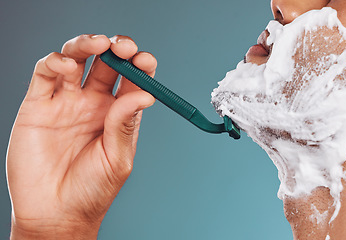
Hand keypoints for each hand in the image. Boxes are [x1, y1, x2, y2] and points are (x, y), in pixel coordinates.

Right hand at [6, 34, 156, 238]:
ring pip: (75, 59)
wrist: (56, 213)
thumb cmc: (92, 190)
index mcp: (117, 114)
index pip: (132, 79)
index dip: (140, 65)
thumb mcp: (117, 158)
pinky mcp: (38, 106)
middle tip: (124, 47)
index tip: (146, 60)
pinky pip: (44, 75)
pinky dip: (54, 62)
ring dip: (87, 45)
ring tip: (99, 44)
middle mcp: (93, 103)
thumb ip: (125, 124)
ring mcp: (65, 102)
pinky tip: (66, 65)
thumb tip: (146, 95)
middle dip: (116, 48)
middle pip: (105, 63)